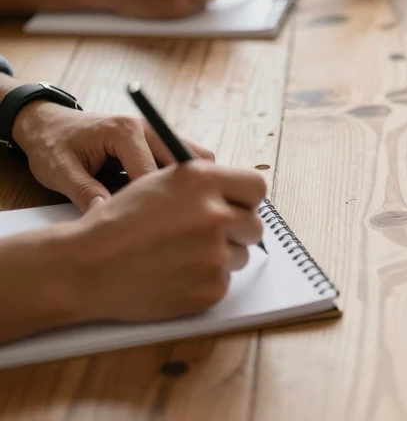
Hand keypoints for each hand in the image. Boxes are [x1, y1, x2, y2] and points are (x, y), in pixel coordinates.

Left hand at [12, 102, 214, 211]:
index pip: (152, 172)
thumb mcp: (59, 171)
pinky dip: (183, 181)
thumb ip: (84, 193)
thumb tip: (107, 218)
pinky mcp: (158, 141)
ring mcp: (156, 132)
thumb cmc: (52, 145)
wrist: (49, 124)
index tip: (150, 232)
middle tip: (175, 226)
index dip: (152, 204)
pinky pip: (183, 161)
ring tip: (176, 215)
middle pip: (186, 162)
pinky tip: (171, 204)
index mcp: (124, 132)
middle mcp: (148, 127)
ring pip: (194, 159)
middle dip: (183, 194)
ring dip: (189, 186)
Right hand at [70, 162, 265, 320]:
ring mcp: (214, 253)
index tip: (238, 206)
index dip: (246, 198)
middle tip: (210, 235)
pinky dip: (206, 281)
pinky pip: (224, 281)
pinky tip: (175, 274)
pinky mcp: (210, 288)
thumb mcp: (162, 181)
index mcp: (204, 180)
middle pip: (254, 224)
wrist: (87, 266)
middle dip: (237, 230)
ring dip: (221, 256)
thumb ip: (206, 183)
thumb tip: (240, 195)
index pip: (256, 186)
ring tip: (181, 254)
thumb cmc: (121, 221)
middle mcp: (215, 213)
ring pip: (241, 254)